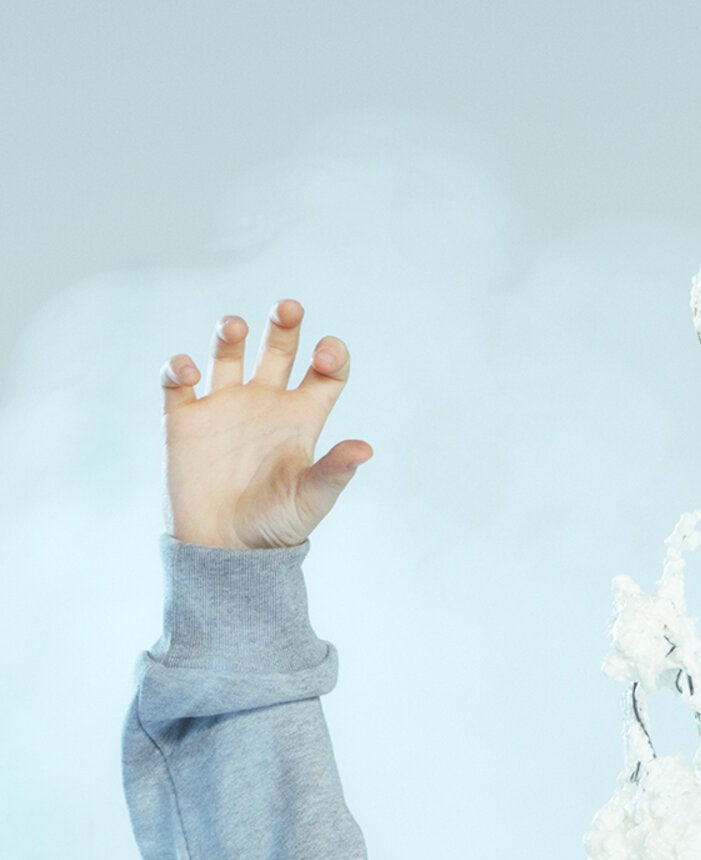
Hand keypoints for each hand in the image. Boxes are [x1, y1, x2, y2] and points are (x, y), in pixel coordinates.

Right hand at [162, 299, 371, 548]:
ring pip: (228, 352)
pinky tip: (188, 371)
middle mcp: (265, 404)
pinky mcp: (185, 419)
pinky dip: (179, 367)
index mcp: (301, 419)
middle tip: (290, 307)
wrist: (224, 551)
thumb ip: (334, 472)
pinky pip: (177, 381)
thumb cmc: (274, 529)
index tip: (323, 354)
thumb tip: (365, 449)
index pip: (325, 373)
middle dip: (285, 324)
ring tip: (235, 327)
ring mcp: (224, 407)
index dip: (331, 355)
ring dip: (230, 333)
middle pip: (279, 348)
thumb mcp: (310, 501)